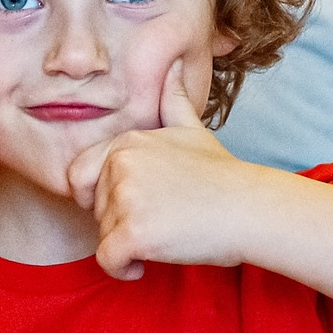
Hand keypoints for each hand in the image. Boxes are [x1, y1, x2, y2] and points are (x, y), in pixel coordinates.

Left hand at [65, 58, 286, 279]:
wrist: (252, 209)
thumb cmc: (223, 177)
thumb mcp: (193, 130)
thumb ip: (173, 100)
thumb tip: (175, 63)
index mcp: (127, 142)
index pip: (80, 176)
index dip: (100, 196)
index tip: (135, 204)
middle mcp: (120, 164)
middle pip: (95, 209)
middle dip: (120, 222)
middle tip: (160, 220)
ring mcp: (126, 197)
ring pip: (103, 236)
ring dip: (127, 246)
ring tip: (164, 238)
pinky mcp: (133, 232)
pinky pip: (107, 260)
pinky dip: (122, 268)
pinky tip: (146, 263)